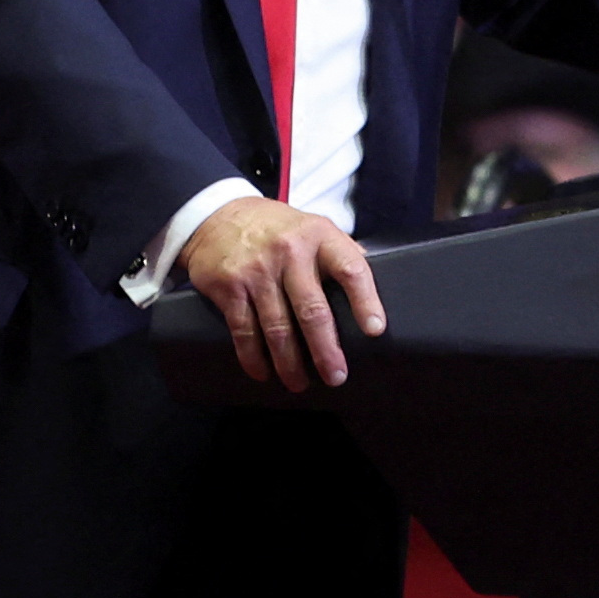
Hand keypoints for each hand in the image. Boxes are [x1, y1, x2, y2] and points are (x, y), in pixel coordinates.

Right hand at [178, 195, 384, 392]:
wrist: (216, 214)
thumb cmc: (276, 228)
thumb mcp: (312, 226)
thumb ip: (341, 250)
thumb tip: (382, 276)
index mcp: (318, 236)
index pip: (350, 268)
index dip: (365, 300)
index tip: (374, 330)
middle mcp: (288, 252)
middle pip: (312, 310)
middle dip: (325, 350)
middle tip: (336, 376)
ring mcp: (256, 270)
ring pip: (277, 328)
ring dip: (290, 363)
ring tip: (299, 383)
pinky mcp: (229, 286)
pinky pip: (244, 330)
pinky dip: (253, 357)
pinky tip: (263, 372)